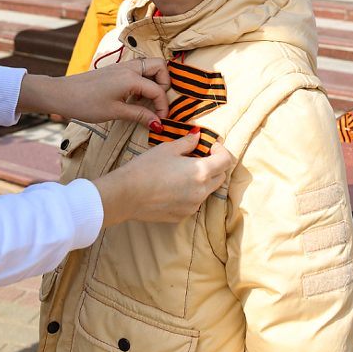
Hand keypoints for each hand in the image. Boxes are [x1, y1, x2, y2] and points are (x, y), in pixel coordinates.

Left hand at [16, 58, 170, 125]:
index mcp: (130, 78)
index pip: (158, 89)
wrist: (62, 94)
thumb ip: (140, 115)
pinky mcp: (115, 69)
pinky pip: (138, 69)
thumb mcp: (115, 112)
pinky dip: (143, 80)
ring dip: (154, 81)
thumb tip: (158, 123)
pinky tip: (135, 97)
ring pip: (149, 66)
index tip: (161, 120)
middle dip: (165, 83)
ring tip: (148, 101)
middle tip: (159, 102)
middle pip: (160, 66)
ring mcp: (121, 66)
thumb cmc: (85, 103)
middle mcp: (128, 68)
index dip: (163, 106)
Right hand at [93, 131, 232, 227]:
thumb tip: (197, 136)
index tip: (210, 146)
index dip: (221, 150)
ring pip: (206, 190)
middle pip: (220, 177)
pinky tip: (173, 186)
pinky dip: (190, 192)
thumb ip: (188, 142)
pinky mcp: (182, 215)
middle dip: (214, 165)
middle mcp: (201, 191)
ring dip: (201, 180)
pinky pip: (193, 202)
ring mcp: (192, 206)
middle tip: (198, 156)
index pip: (226, 161)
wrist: (126, 195)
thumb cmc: (146, 168)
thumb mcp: (167, 149)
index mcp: (201, 172)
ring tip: (182, 171)